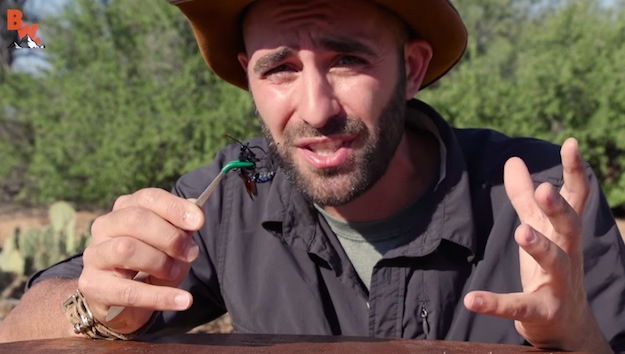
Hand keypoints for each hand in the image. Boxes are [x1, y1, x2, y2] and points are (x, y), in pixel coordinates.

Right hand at [78, 188, 203, 333]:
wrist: (123, 303)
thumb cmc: (150, 266)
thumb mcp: (171, 247)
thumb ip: (182, 231)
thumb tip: (195, 215)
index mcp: (125, 209)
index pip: (148, 198)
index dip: (175, 208)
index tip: (198, 222)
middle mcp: (105, 226)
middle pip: (135, 219)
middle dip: (170, 236)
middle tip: (190, 253)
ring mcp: (95, 255)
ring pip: (126, 248)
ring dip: (160, 263)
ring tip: (175, 273)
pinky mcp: (92, 285)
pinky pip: (128, 290)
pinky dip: (160, 296)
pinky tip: (182, 300)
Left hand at [464, 138, 608, 351]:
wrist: (565, 327)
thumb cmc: (551, 269)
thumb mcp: (538, 230)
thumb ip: (524, 197)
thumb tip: (513, 160)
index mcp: (563, 233)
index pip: (575, 199)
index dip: (574, 172)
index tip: (570, 143)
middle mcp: (567, 254)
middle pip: (570, 227)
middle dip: (558, 208)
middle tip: (544, 190)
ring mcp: (558, 284)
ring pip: (555, 263)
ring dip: (540, 246)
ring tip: (521, 231)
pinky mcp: (541, 311)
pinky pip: (519, 306)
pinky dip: (495, 303)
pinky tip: (472, 299)